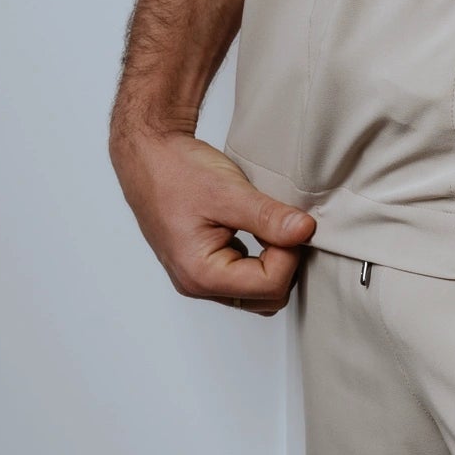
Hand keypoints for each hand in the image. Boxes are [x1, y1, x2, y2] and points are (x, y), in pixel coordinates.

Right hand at [111, 126, 316, 312]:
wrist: (149, 157)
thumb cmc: (177, 172)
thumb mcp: (229, 192)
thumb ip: (268, 216)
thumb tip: (305, 232)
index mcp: (201, 274)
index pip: (270, 286)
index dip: (289, 253)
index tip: (289, 222)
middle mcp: (198, 284)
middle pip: (265, 298)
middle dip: (284, 263)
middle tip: (282, 224)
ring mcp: (200, 275)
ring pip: (256, 291)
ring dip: (273, 262)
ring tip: (271, 224)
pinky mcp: (204, 262)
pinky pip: (243, 275)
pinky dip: (260, 256)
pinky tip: (260, 228)